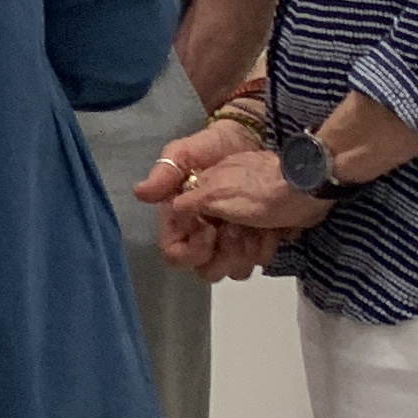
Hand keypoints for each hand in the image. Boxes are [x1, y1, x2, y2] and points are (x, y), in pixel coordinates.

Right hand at [139, 134, 327, 275]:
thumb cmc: (230, 147)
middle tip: (240, 228)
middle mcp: (204, 231)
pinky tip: (273, 229)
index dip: (192, 249)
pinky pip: (257, 263)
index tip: (210, 229)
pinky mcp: (257, 240)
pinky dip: (266, 247)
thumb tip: (141, 193)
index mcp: (184, 214)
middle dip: (227, 252)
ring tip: (261, 226)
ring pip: (233, 269)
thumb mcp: (193, 154)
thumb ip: (167, 175)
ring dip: (249, 249)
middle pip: (206, 269)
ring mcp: (232, 238)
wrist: (276, 153)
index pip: (174, 253)